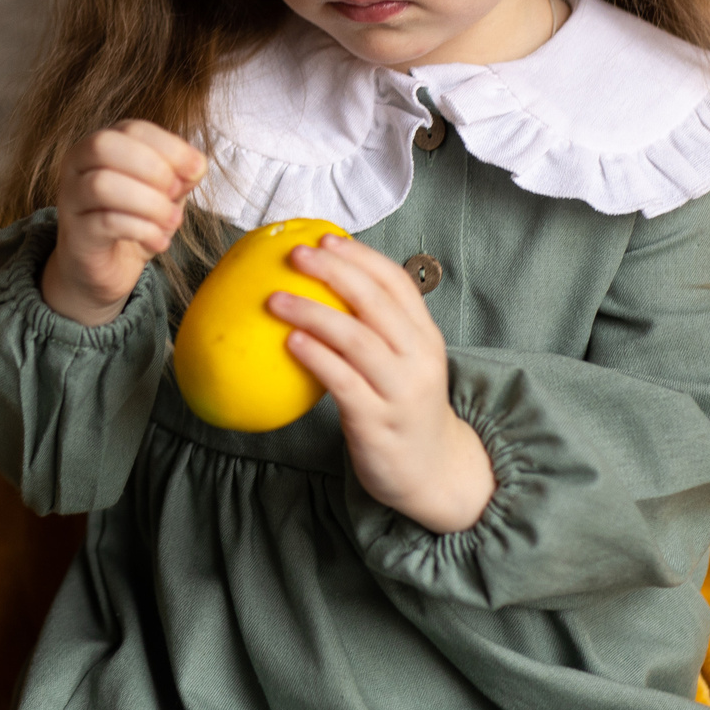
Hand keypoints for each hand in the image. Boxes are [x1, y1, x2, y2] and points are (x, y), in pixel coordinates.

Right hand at [42, 120, 207, 326]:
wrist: (105, 268)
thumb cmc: (133, 221)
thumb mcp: (164, 193)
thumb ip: (179, 176)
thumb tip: (196, 167)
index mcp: (102, 144)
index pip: (133, 128)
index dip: (170, 146)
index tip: (197, 170)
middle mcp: (78, 165)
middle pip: (104, 145)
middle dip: (151, 167)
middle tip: (175, 193)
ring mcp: (71, 198)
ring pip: (101, 184)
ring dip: (149, 203)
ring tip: (171, 221)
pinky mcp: (75, 234)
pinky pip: (105, 222)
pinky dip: (142, 230)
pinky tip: (158, 242)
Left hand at [271, 237, 495, 532]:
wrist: (433, 471)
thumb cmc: (404, 408)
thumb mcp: (404, 362)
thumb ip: (376, 329)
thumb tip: (323, 286)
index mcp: (425, 336)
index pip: (397, 283)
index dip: (361, 256)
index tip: (326, 238)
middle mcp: (418, 358)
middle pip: (375, 302)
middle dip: (334, 271)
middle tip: (296, 255)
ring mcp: (399, 390)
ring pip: (356, 338)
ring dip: (313, 312)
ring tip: (276, 299)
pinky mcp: (377, 421)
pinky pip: (343, 381)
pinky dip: (316, 356)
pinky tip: (290, 342)